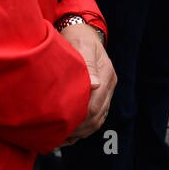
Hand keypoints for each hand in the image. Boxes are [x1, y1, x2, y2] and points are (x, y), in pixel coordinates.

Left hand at [59, 22, 115, 145]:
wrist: (82, 31)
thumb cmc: (78, 37)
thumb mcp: (82, 46)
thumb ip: (88, 64)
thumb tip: (95, 85)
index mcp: (107, 74)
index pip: (96, 105)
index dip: (80, 118)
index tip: (63, 126)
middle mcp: (109, 84)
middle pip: (98, 115)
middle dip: (80, 128)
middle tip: (60, 136)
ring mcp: (106, 90)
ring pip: (98, 118)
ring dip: (82, 130)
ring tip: (64, 138)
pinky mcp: (100, 93)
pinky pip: (97, 116)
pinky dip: (85, 127)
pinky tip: (71, 133)